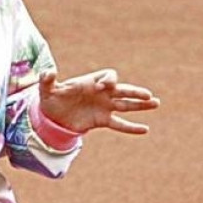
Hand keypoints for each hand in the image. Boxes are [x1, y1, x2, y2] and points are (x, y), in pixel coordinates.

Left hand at [39, 69, 159, 134]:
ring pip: (126, 105)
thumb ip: (47, 81)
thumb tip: (48, 72)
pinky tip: (144, 130)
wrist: (52, 116)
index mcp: (91, 81)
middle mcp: (102, 93)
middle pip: (123, 90)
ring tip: (156, 103)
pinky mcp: (102, 121)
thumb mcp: (46, 90)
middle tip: (148, 95)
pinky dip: (131, 127)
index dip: (109, 80)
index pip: (109, 76)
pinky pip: (119, 124)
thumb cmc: (51, 98)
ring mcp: (104, 107)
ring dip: (140, 105)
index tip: (105, 87)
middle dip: (135, 92)